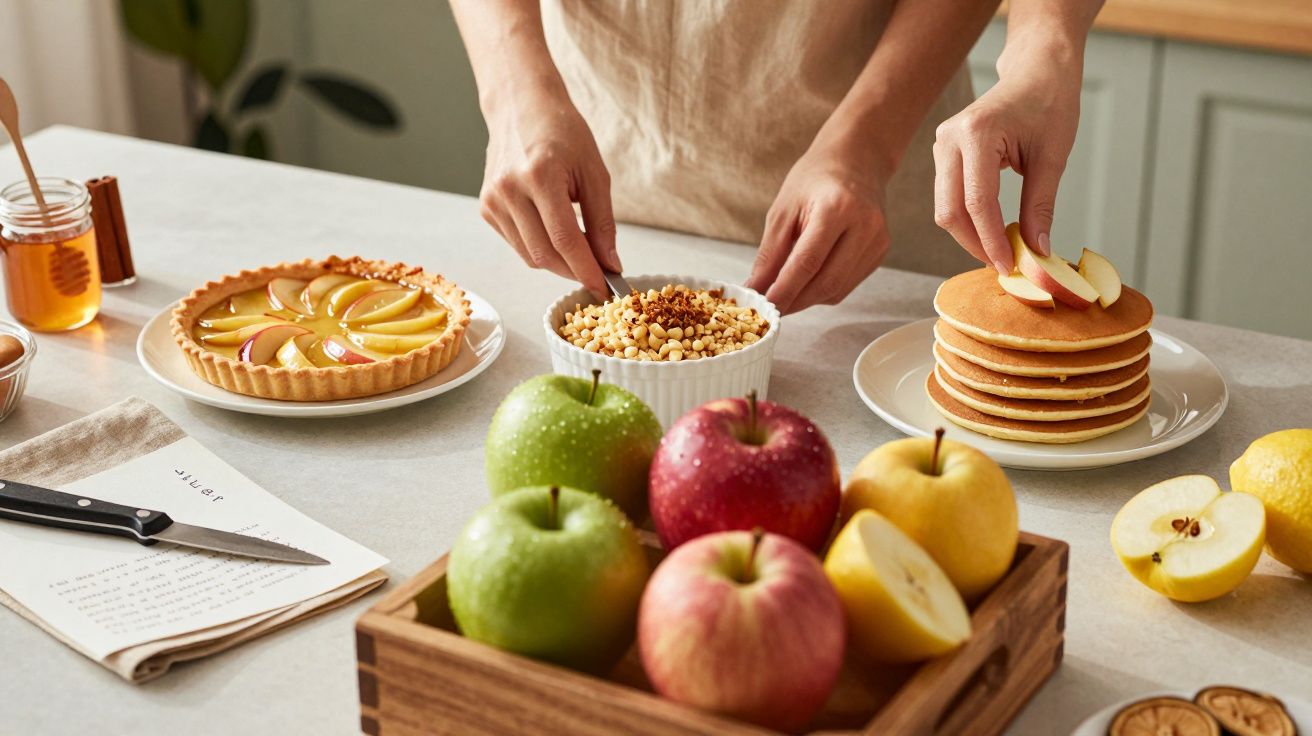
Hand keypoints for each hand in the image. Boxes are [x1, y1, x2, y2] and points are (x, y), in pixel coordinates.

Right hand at [478, 87, 617, 298]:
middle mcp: (509, 189)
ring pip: (529, 256)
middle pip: (545, 255)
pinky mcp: (486, 208)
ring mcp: (493, 200)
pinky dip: (540, 248)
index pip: (565, 240)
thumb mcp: (594, 173)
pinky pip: (517, 244)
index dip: (586, 269)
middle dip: (574, 271)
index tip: (605, 286)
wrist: (521, 106)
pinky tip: (552, 230)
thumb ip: (602, 222)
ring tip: (579, 251)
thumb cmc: (563, 133)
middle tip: (597, 274)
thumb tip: (610, 263)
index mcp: (539, 175)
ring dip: (558, 263)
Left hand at [746, 150, 890, 313]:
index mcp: (837, 209)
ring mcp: (878, 240)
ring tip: (785, 295)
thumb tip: (756, 290)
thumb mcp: (783, 209)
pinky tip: (808, 282)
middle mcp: (864, 226)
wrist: (856, 159)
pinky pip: (848, 284)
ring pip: (838, 289)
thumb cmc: (815, 179)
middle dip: (795, 301)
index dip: (784, 290)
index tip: (764, 307)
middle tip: (771, 310)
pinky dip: (824, 290)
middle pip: (827, 282)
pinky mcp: (881, 251)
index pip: (808, 262)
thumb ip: (770, 254)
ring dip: (808, 299)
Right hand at [932, 43, 1081, 272]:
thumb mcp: (1052, 157)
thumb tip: (1036, 251)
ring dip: (970, 234)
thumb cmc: (1050, 104)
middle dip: (975, 244)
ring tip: (1000, 249)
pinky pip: (948, 197)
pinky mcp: (943, 152)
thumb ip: (1040, 207)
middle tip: (1004, 265)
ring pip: (945, 208)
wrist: (1037, 71)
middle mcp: (950, 139)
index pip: (977, 202)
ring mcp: (942, 145)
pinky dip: (967, 218)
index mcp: (977, 134)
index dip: (991, 240)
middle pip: (950, 211)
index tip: (1010, 266)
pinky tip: (990, 229)